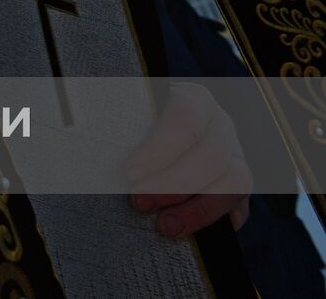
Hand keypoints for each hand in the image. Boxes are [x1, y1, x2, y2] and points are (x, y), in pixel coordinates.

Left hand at [125, 83, 251, 237]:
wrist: (158, 122)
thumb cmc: (137, 117)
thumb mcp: (130, 107)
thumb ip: (118, 119)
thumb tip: (91, 140)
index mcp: (194, 99)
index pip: (184, 122)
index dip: (158, 151)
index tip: (130, 173)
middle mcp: (220, 124)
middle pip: (211, 156)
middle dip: (174, 185)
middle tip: (139, 203)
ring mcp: (236, 154)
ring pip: (235, 183)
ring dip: (198, 209)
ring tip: (166, 227)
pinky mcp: (239, 183)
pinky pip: (239, 205)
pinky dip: (219, 220)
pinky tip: (193, 232)